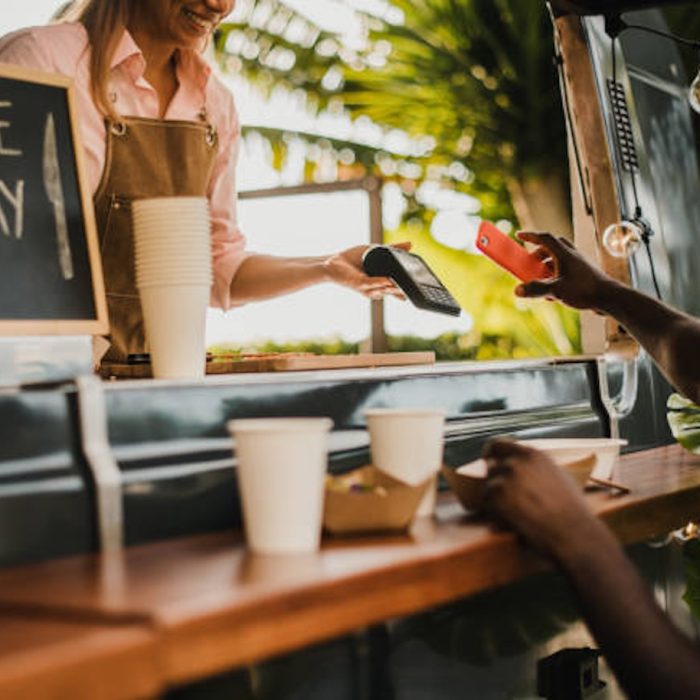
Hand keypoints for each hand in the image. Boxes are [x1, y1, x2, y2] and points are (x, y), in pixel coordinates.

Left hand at [324, 242, 410, 299]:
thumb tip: (411, 244)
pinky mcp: (358, 284)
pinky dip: (380, 282)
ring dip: (392, 288)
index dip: (406, 290)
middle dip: (401, 292)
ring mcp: (366, 287)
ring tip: (402, 287)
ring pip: (382, 289)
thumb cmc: (353, 259)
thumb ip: (394, 249)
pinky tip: (387, 281)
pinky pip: (371, 284)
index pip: (396, 288)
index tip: (417, 290)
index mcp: (380, 282)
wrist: (332, 262)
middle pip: (391, 291)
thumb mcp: (377, 251)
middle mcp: (375, 287)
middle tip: (413, 292)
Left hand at [481, 438, 598, 559]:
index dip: (492, 454)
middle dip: (493, 478)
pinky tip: (513, 521)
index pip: (498, 444)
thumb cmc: (571, 509)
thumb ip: (538, 468)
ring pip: (488, 486)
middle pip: (490, 465)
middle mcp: (515, 462)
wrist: (570, 531)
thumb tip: (528, 469)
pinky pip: (487, 504)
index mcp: (531, 454)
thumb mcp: (559, 477)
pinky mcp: (496, 497)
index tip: (489, 461)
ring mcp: (505, 478)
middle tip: (500, 493)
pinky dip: (495, 513)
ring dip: (496, 499)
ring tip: (516, 513)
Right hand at [514, 232, 613, 310]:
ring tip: (541, 278)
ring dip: (547, 264)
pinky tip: (555, 289)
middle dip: (538, 252)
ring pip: (559, 257)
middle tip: (530, 263)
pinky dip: (556, 273)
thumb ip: (536, 289)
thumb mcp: (557, 290)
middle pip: (552, 246)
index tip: (519, 235)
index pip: (544, 238)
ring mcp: (579, 263)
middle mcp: (572, 255)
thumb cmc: (585, 290)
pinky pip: (566, 267)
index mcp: (564, 253)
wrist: (610, 297)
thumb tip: (517, 290)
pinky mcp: (584, 272)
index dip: (530, 236)